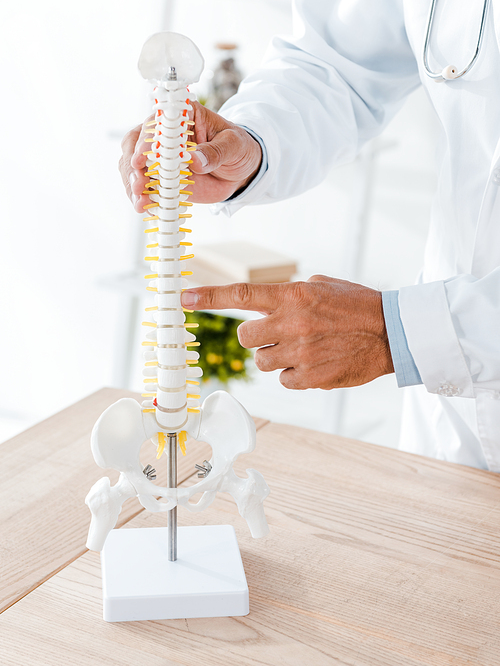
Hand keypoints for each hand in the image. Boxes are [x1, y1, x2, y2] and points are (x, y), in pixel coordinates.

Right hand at [118, 102, 261, 212]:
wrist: (240, 171)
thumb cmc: (237, 148)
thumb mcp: (233, 145)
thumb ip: (215, 151)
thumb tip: (194, 160)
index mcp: (180, 116)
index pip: (156, 123)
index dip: (145, 140)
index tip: (142, 157)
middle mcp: (163, 134)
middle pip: (135, 144)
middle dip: (132, 166)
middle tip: (139, 184)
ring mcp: (159, 157)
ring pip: (133, 167)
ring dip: (133, 185)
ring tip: (141, 202)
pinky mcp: (160, 178)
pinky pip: (145, 187)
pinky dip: (141, 198)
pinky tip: (144, 208)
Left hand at [180, 275, 393, 389]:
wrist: (390, 333)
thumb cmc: (355, 305)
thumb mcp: (321, 285)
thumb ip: (289, 294)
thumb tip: (264, 304)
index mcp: (293, 295)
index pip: (241, 294)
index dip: (208, 297)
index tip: (183, 297)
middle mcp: (292, 323)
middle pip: (245, 336)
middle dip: (258, 336)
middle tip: (281, 332)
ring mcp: (300, 352)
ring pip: (262, 361)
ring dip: (276, 356)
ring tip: (305, 347)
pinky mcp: (310, 377)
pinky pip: (282, 380)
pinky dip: (294, 373)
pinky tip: (314, 362)